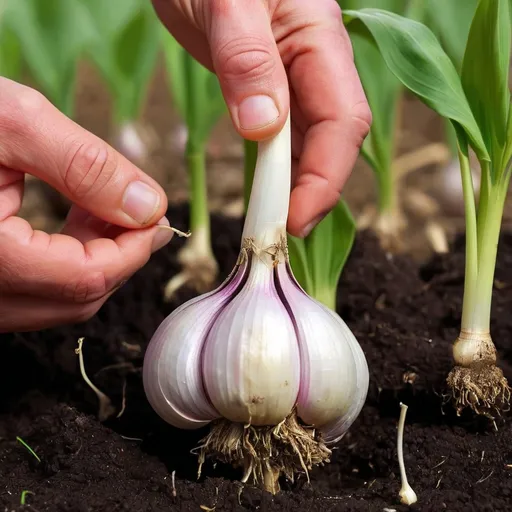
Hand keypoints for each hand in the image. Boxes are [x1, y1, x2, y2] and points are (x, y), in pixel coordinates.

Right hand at [0, 78, 171, 332]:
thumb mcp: (8, 123)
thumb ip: (85, 167)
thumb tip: (149, 206)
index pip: (88, 279)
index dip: (134, 248)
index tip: (155, 213)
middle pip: (78, 299)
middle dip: (120, 255)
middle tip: (136, 209)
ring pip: (58, 301)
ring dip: (96, 259)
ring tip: (104, 208)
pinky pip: (33, 293)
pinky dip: (66, 264)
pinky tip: (73, 224)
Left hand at [152, 0, 370, 236]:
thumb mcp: (226, 2)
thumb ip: (247, 59)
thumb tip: (264, 127)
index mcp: (320, 41)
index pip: (342, 122)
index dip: (326, 177)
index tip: (295, 218)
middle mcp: (317, 66)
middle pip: (332, 141)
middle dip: (313, 191)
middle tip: (279, 232)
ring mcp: (295, 79)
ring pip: (310, 144)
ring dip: (295, 186)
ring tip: (272, 222)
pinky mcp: (271, 88)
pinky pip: (285, 137)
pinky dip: (278, 168)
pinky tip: (267, 191)